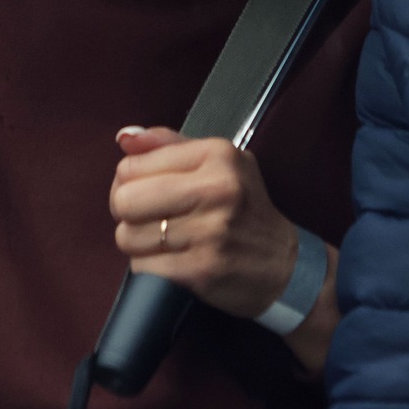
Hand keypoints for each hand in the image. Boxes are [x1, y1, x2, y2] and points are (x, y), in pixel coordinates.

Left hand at [109, 127, 340, 369]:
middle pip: (124, 200)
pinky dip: (150, 266)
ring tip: (165, 240)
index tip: (145, 190)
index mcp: (217, 155)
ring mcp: (210, 232)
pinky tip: (173, 260)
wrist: (285, 265)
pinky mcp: (202, 270)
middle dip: (127, 212)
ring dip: (138, 242)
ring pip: (128, 236)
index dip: (129, 181)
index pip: (132, 165)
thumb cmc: (243, 208)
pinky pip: (143, 266)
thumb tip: (125, 137)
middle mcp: (216, 189)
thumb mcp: (218, 162)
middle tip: (149, 217)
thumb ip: (168, 144)